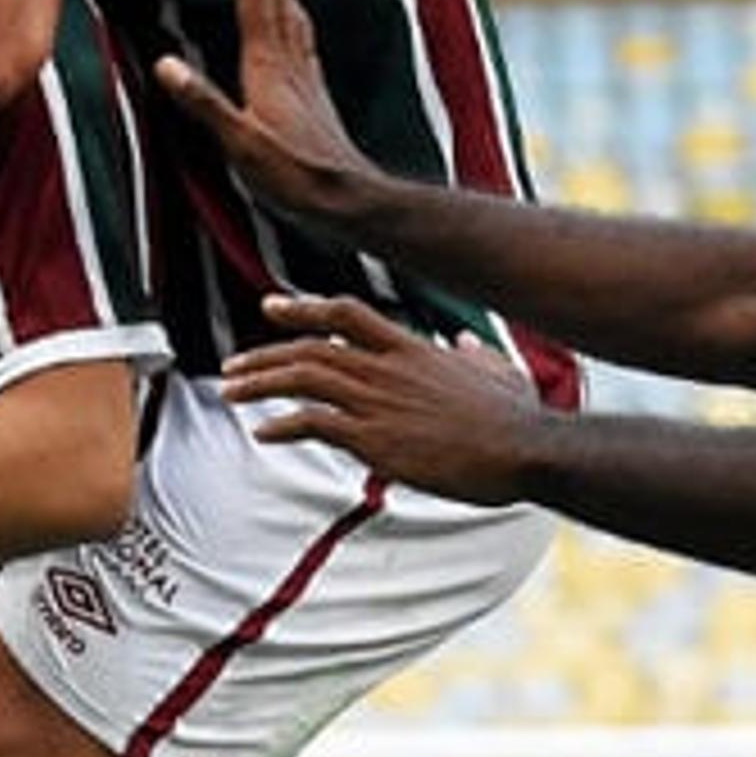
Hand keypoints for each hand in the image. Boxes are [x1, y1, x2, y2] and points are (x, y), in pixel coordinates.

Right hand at [149, 0, 385, 232]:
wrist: (345, 198)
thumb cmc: (293, 176)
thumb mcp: (240, 146)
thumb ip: (205, 104)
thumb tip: (167, 65)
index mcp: (268, 70)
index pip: (254, 1)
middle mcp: (289, 63)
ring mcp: (303, 75)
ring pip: (288, 13)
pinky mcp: (310, 91)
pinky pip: (298, 34)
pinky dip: (287, 11)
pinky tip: (286, 15)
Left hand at [221, 292, 540, 505]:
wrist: (525, 449)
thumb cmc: (516, 417)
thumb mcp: (498, 370)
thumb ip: (474, 352)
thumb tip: (465, 341)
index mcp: (411, 347)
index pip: (344, 312)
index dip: (302, 308)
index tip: (269, 307)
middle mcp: (387, 367)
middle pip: (310, 348)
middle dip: (263, 355)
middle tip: (232, 366)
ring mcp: (379, 401)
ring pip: (303, 379)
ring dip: (260, 384)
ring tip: (230, 392)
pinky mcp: (376, 438)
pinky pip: (314, 423)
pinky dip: (282, 424)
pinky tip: (264, 433)